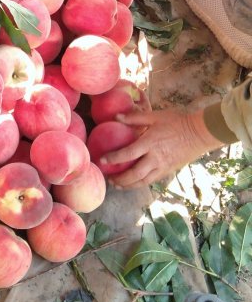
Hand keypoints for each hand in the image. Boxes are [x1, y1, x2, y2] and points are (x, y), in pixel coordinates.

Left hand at [100, 98, 224, 188]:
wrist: (200, 132)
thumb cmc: (177, 121)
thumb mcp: (155, 116)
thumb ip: (135, 117)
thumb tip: (116, 116)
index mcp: (150, 143)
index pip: (128, 154)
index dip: (114, 158)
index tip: (102, 161)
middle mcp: (155, 157)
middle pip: (134, 174)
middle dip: (120, 179)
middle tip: (109, 179)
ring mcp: (163, 166)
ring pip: (143, 181)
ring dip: (129, 185)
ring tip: (118, 185)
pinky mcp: (169, 170)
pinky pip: (152, 180)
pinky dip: (141, 183)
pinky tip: (134, 182)